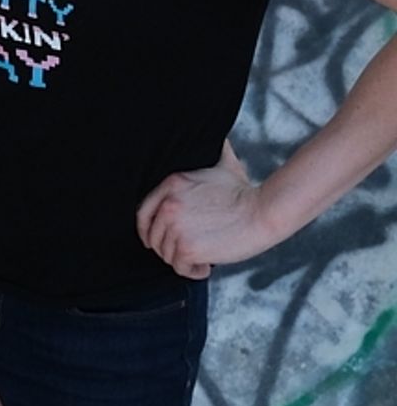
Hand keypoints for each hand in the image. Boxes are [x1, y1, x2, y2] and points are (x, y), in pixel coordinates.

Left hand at [135, 141, 274, 278]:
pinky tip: (204, 268)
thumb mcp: (221, 164)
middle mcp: (168, 205)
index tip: (155, 238)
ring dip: (182, 260)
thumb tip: (215, 134)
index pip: (142, 213)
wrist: (264, 212)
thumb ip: (211, 152)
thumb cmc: (244, 192)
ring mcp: (175, 227)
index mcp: (170, 185)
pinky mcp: (186, 248)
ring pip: (166, 254)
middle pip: (153, 237)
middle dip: (168, 247)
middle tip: (186, 250)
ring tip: (200, 258)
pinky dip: (191, 271)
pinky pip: (179, 267)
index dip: (147, 229)